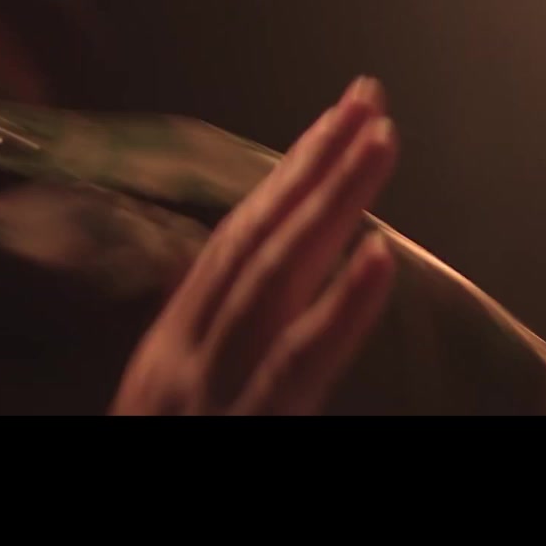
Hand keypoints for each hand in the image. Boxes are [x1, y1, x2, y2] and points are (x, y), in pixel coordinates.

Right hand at [110, 77, 398, 414]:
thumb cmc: (164, 446)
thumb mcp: (169, 403)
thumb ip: (209, 348)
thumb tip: (251, 288)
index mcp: (172, 344)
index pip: (235, 243)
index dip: (287, 176)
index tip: (338, 118)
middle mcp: (183, 355)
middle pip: (254, 242)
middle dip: (313, 164)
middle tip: (369, 99)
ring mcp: (206, 391)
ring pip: (273, 281)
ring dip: (331, 204)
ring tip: (381, 142)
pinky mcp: (244, 429)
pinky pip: (294, 364)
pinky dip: (340, 309)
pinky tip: (380, 257)